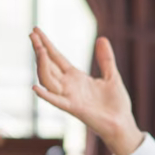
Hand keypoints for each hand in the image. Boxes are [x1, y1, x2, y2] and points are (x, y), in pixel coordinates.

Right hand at [29, 27, 143, 154]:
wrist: (122, 124)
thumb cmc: (116, 103)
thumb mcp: (112, 75)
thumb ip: (105, 58)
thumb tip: (102, 38)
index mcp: (76, 77)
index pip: (56, 57)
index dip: (47, 44)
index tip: (36, 30)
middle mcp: (68, 86)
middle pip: (48, 65)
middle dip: (39, 50)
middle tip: (32, 34)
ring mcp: (69, 96)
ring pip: (48, 79)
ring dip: (42, 65)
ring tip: (39, 49)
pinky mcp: (74, 108)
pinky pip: (57, 101)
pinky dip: (45, 95)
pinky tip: (35, 87)